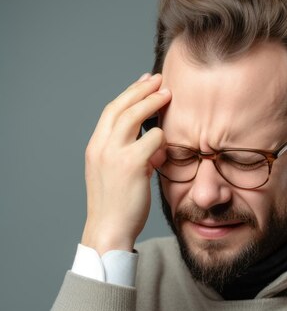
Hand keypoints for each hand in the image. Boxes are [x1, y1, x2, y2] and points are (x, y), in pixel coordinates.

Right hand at [81, 73, 171, 254]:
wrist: (108, 231)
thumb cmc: (116, 207)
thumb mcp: (114, 175)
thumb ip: (128, 154)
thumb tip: (151, 142)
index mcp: (95, 148)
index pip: (111, 111)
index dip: (128, 94)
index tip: (143, 83)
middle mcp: (100, 147)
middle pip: (121, 106)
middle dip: (140, 89)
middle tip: (158, 79)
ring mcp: (113, 154)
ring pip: (134, 116)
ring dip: (152, 101)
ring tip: (167, 94)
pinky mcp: (131, 165)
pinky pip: (152, 139)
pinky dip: (162, 138)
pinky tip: (168, 142)